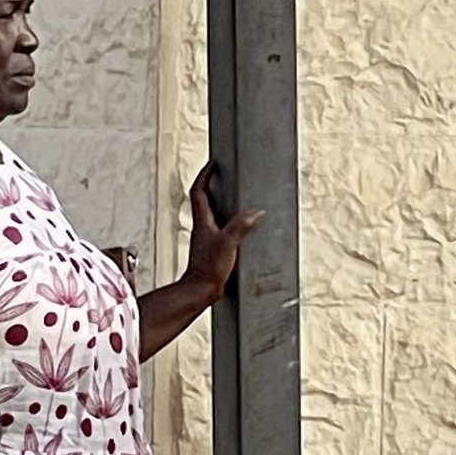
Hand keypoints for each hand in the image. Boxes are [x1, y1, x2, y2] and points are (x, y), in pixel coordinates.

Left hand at [185, 165, 262, 305]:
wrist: (201, 290)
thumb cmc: (208, 269)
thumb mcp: (228, 243)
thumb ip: (242, 226)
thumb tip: (256, 212)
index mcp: (203, 221)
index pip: (199, 190)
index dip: (205, 175)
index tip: (213, 164)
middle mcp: (202, 227)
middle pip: (203, 199)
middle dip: (211, 184)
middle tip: (221, 175)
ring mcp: (206, 238)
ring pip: (210, 213)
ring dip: (219, 202)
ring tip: (232, 196)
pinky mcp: (212, 249)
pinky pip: (219, 228)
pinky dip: (227, 222)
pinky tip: (238, 227)